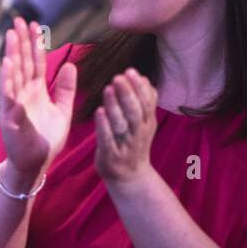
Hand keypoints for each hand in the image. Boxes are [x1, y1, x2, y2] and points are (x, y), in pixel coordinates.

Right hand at [0, 16, 76, 182]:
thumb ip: (65, 89)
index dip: (35, 44)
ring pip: (14, 74)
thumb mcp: (63, 111)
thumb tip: (69, 65)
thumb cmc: (46, 140)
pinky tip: (8, 64)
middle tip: (19, 20)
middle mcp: (23, 94)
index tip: (36, 25)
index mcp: (36, 91)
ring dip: (12, 54)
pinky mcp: (10, 117)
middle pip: (22, 62)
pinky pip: (9, 96)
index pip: (35, 62)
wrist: (36, 165)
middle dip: (20, 41)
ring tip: (12, 35)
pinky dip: (8, 80)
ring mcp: (15, 104)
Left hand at [93, 69, 157, 185]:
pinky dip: (104, 126)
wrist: (130, 176)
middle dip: (128, 93)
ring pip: (123, 124)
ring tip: (107, 88)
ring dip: (116, 106)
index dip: (140, 87)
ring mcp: (126, 145)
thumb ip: (144, 103)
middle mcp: (139, 133)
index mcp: (147, 123)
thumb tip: (144, 79)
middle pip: (136, 111)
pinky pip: (108, 139)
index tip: (130, 71)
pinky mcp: (112, 155)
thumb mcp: (144, 124)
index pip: (147, 102)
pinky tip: (99, 112)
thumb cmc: (133, 143)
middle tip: (118, 77)